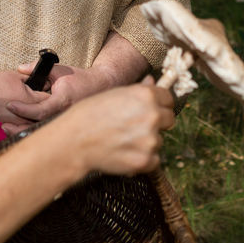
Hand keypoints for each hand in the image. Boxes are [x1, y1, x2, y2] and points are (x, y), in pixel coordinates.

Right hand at [0, 69, 41, 134]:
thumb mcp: (13, 76)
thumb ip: (29, 78)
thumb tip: (37, 79)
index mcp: (29, 100)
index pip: (47, 99)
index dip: (47, 92)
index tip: (47, 88)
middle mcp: (24, 115)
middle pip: (42, 112)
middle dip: (42, 104)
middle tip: (38, 97)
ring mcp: (16, 123)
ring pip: (31, 121)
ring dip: (32, 114)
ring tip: (28, 105)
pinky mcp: (7, 127)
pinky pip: (19, 126)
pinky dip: (21, 121)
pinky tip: (18, 114)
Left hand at [4, 61, 113, 123]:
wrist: (99, 87)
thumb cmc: (79, 78)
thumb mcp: (59, 69)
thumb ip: (39, 67)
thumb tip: (20, 69)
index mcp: (63, 101)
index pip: (40, 110)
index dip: (24, 109)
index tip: (10, 104)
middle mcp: (63, 115)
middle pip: (38, 126)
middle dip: (20, 128)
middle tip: (3, 125)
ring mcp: (63, 122)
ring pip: (41, 131)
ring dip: (23, 132)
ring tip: (6, 130)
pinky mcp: (61, 124)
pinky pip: (45, 130)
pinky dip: (31, 131)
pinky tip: (18, 131)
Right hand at [55, 80, 174, 175]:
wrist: (74, 141)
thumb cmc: (89, 115)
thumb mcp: (114, 95)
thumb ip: (138, 90)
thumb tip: (153, 82)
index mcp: (145, 96)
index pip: (168, 99)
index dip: (160, 104)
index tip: (153, 110)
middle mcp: (152, 115)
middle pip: (169, 119)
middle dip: (157, 123)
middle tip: (136, 128)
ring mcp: (150, 139)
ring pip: (159, 141)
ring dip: (146, 143)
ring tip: (123, 141)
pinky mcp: (145, 160)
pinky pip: (154, 160)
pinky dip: (143, 160)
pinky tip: (125, 154)